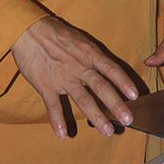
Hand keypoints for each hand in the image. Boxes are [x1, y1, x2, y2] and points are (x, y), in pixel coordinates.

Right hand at [11, 16, 138, 138]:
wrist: (28, 30)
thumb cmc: (55, 33)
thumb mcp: (80, 39)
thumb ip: (92, 55)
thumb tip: (107, 69)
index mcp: (89, 53)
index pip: (111, 69)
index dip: (124, 82)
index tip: (135, 95)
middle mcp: (79, 67)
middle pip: (101, 88)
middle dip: (116, 105)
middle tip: (128, 119)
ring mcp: (63, 77)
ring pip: (83, 100)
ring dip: (96, 116)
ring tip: (107, 131)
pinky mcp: (46, 85)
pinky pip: (53, 105)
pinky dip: (57, 120)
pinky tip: (62, 134)